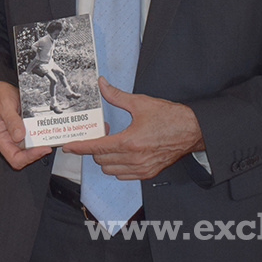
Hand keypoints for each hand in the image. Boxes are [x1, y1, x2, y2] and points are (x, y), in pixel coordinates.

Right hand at [0, 82, 51, 169]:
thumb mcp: (5, 106)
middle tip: (48, 145)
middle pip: (24, 158)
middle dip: (37, 154)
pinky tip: (46, 133)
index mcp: (1, 140)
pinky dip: (40, 139)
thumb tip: (19, 136)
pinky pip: (33, 140)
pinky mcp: (24, 132)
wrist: (1, 91)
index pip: (15, 158)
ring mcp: (17, 138)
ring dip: (40, 147)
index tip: (41, 149)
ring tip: (49, 139)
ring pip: (30, 151)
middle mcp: (9, 141)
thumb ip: (11, 120)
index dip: (29, 157)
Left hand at [63, 77, 204, 179]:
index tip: (69, 147)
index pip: (96, 148)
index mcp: (129, 142)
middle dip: (95, 148)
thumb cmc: (170, 117)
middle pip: (101, 160)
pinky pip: (124, 176)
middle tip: (102, 133)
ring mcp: (142, 168)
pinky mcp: (149, 173)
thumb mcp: (140, 103)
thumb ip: (116, 96)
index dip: (80, 147)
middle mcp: (134, 159)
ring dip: (105, 159)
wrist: (193, 130)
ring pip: (110, 170)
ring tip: (112, 143)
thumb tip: (102, 85)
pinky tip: (122, 154)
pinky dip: (118, 167)